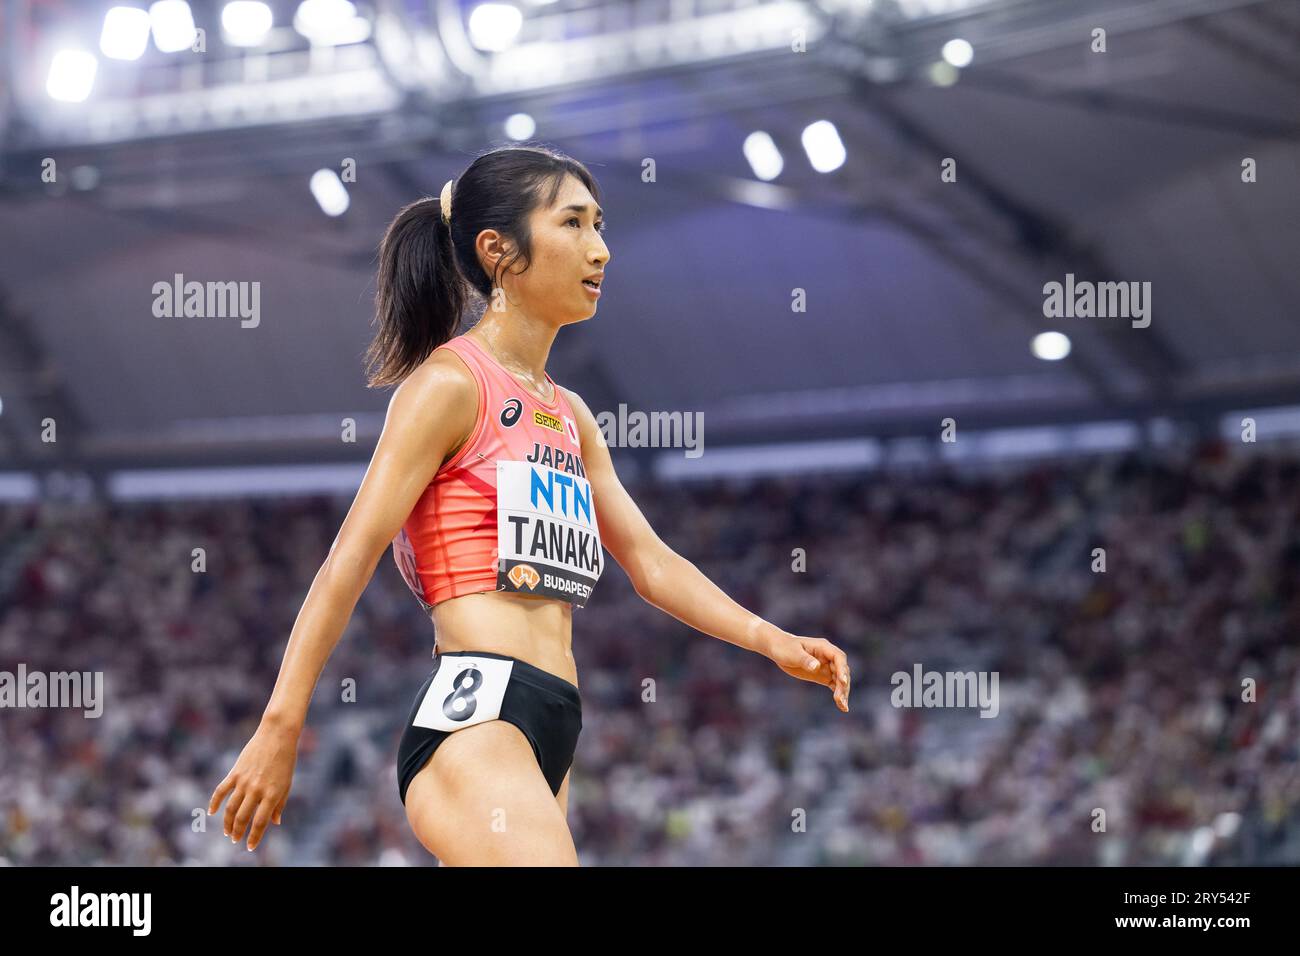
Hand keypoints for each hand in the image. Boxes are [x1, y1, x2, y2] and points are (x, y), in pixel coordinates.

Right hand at [208, 719, 299, 850]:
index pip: (260, 822)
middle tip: (235, 839)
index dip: (254, 837)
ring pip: (230, 808)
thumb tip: (275, 823)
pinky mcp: (235, 772)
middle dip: (238, 832)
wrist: (277, 734)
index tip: (249, 847)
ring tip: (227, 832)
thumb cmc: (285, 760)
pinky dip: (214, 803)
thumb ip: (280, 804)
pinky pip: (221, 791)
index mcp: (273, 794)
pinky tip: (211, 813)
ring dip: (227, 822)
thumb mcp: (287, 783)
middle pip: (243, 818)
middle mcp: (257, 789)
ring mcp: (244, 781)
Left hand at [767, 633, 850, 711]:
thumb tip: (816, 667)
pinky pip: (834, 685)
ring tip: (843, 706)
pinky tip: (842, 706)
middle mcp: (828, 657)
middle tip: (840, 699)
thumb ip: (805, 660)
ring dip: (843, 692)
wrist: (778, 649)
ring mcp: (827, 666)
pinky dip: (838, 694)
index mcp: (823, 647)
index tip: (843, 682)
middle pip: (842, 671)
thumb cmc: (785, 648)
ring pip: (840, 680)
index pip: (839, 658)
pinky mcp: (823, 675)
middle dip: (843, 685)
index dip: (842, 670)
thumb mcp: (793, 653)